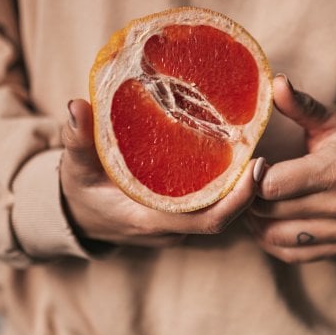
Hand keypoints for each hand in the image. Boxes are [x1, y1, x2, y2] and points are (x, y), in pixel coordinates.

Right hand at [60, 99, 260, 247]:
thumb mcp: (73, 166)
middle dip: (247, 192)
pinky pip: (207, 207)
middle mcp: (168, 228)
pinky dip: (223, 189)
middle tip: (262, 156)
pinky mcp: (176, 219)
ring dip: (238, 190)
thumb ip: (76, 138)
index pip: (206, 220)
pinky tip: (234, 161)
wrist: (75, 218)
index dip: (237, 199)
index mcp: (148, 219)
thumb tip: (77, 106)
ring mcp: (174, 227)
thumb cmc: (78, 192)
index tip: (256, 168)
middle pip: (221, 217)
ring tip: (253, 153)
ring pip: (216, 212)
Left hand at [246, 75, 335, 262]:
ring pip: (273, 235)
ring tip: (254, 199)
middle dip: (250, 196)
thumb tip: (276, 82)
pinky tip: (267, 218)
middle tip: (246, 181)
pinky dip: (268, 238)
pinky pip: (287, 252)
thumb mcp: (329, 122)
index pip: (273, 184)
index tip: (252, 163)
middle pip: (268, 210)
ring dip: (255, 219)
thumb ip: (301, 105)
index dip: (252, 175)